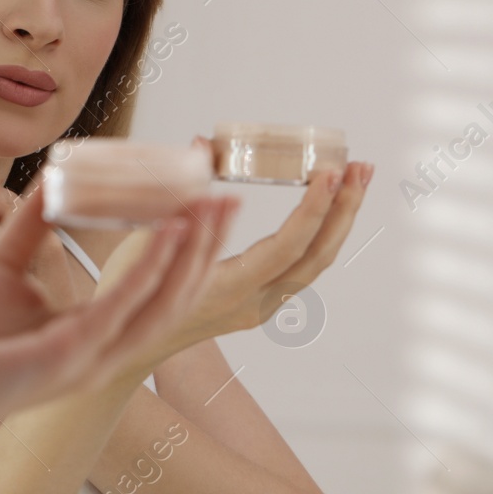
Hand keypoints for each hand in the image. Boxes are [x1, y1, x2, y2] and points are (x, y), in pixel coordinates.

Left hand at [0, 182, 240, 450]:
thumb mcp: (0, 266)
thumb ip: (28, 225)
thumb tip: (50, 179)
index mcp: (87, 335)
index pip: (155, 290)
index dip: (184, 248)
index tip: (206, 200)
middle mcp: (98, 351)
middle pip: (172, 298)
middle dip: (204, 249)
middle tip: (227, 199)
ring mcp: (85, 359)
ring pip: (158, 305)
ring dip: (189, 255)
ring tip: (210, 209)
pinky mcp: (62, 359)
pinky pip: (117, 310)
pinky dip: (146, 270)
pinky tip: (166, 232)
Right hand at [138, 147, 374, 359]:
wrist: (132, 347)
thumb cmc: (133, 294)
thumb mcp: (146, 241)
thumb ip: (180, 196)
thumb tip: (202, 145)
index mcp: (228, 289)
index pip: (286, 248)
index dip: (312, 210)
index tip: (329, 174)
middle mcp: (253, 302)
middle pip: (316, 256)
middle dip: (343, 208)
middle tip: (360, 167)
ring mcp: (261, 306)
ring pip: (315, 263)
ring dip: (339, 219)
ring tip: (355, 178)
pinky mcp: (261, 301)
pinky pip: (303, 266)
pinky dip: (322, 233)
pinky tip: (329, 207)